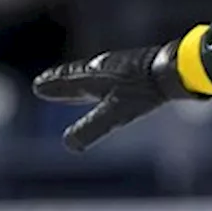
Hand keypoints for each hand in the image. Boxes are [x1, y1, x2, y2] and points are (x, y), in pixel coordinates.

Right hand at [32, 41, 201, 151]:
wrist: (174, 70)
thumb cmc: (143, 91)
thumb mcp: (114, 115)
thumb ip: (91, 129)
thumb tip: (69, 144)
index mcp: (93, 77)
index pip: (67, 83)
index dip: (54, 86)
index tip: (38, 85)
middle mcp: (104, 68)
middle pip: (78, 75)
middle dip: (62, 80)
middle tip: (46, 79)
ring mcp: (122, 66)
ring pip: (95, 73)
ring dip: (81, 77)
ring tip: (76, 79)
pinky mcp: (140, 68)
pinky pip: (112, 73)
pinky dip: (102, 78)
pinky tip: (114, 82)